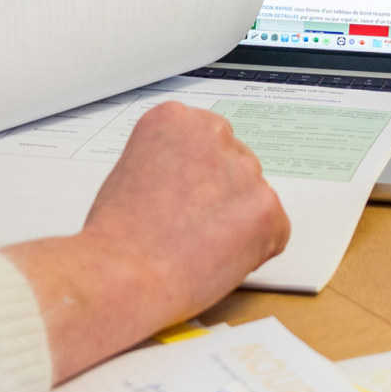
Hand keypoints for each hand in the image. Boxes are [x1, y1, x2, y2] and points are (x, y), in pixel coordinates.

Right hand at [2, 101, 288, 381]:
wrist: (122, 273)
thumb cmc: (116, 234)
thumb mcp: (132, 170)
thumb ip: (169, 162)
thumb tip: (192, 181)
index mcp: (174, 118)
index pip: (207, 139)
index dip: (199, 176)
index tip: (187, 195)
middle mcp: (212, 133)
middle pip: (234, 163)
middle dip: (222, 194)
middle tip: (194, 227)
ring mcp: (243, 169)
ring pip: (254, 196)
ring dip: (238, 220)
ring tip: (199, 247)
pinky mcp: (266, 207)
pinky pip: (275, 229)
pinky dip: (256, 249)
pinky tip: (218, 258)